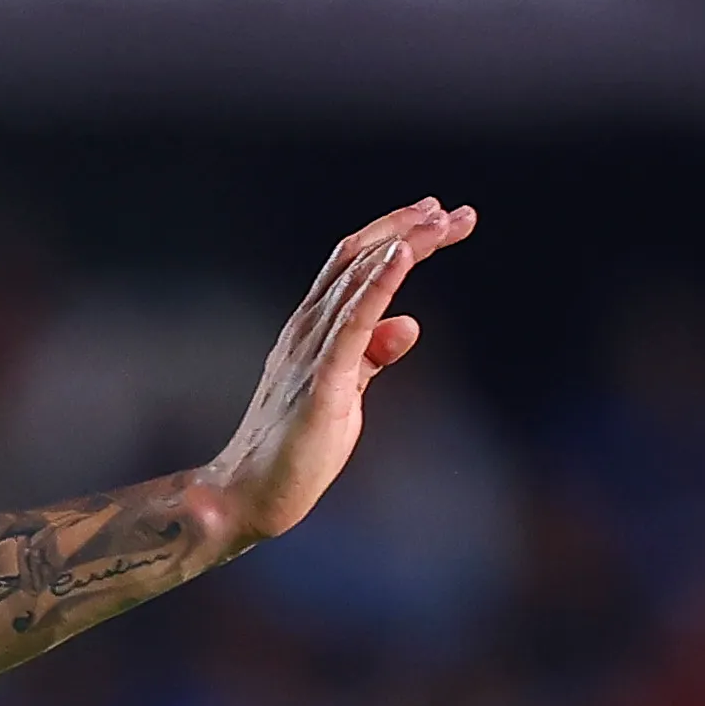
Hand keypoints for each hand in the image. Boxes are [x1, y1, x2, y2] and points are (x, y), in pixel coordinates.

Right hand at [198, 200, 476, 550]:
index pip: (355, 266)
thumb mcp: (347, 392)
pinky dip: (379, 285)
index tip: (441, 220)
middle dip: (407, 229)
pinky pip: (353, 322)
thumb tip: (409, 324)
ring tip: (440, 221)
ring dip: (401, 244)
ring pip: (357, 279)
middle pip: (358, 259)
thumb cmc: (294, 448)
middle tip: (454, 211)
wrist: (249, 494)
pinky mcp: (321, 381)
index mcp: (312, 330)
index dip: (398, 237)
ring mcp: (311, 351)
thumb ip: (373, 356)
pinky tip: (404, 257)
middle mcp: (307, 328)